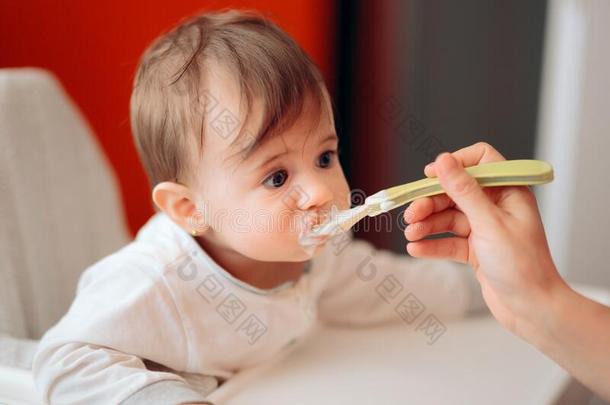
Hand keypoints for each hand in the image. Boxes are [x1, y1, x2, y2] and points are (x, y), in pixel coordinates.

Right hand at [403, 142, 564, 336]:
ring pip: (448, 218)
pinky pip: (449, 241)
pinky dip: (432, 244)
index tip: (428, 176)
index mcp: (508, 192)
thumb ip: (464, 190)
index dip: (453, 165)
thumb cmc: (522, 265)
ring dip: (427, 225)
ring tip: (410, 235)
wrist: (533, 309)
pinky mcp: (476, 250)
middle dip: (430, 203)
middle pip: (455, 193)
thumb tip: (443, 160)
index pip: (479, 161)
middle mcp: (496, 206)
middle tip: (410, 216)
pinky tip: (416, 249)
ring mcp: (485, 228)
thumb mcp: (489, 223)